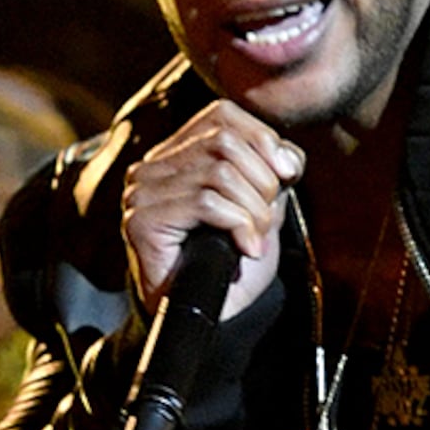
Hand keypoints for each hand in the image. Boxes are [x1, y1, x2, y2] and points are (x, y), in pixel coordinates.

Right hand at [122, 101, 300, 322]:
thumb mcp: (263, 203)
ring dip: (253, 209)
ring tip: (256, 238)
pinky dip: (240, 225)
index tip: (287, 176)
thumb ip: (273, 170)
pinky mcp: (142, 220)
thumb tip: (286, 157)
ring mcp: (141, 192)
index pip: (221, 115)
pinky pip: (206, 203)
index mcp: (176, 153)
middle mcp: (152, 167)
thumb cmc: (231, 260)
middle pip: (224, 141)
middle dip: (262, 180)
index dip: (262, 138)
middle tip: (268, 220)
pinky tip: (246, 248)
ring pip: (218, 173)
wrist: (211, 313)